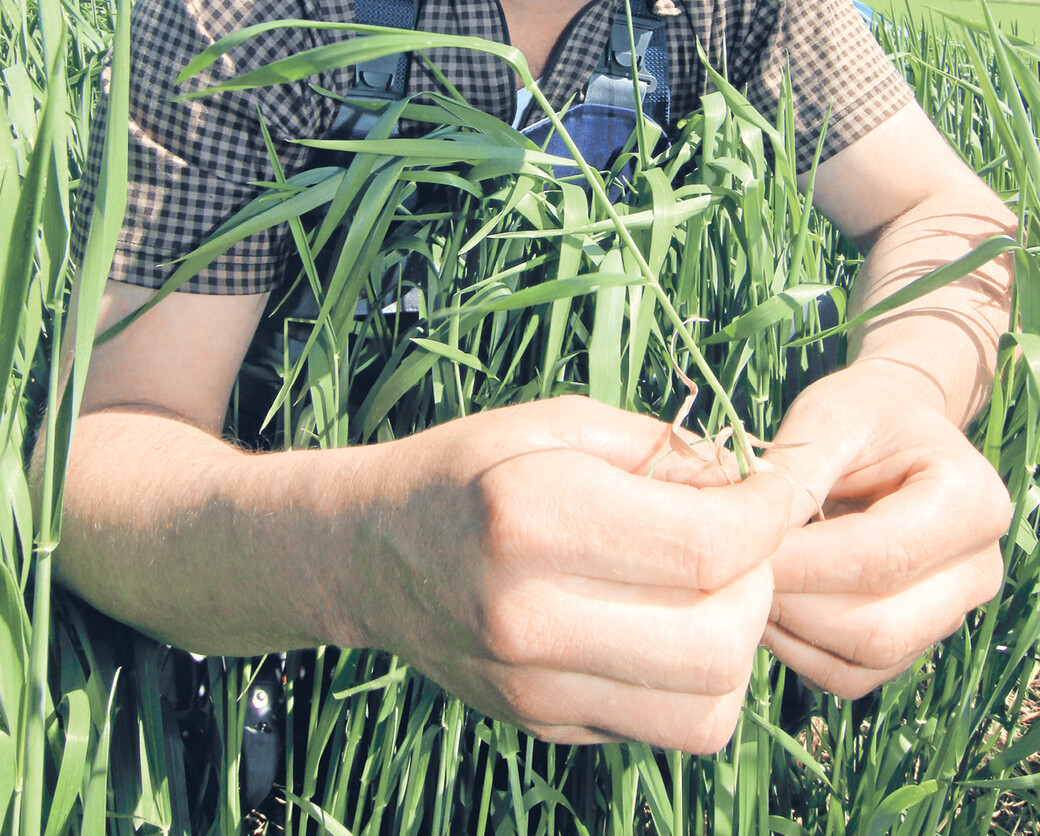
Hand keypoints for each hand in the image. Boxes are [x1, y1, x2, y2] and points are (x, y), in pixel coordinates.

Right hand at [353, 396, 794, 748]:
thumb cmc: (469, 469)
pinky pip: (668, 728)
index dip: (770, 514)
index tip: (781, 488)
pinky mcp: (545, 724)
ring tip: (712, 587)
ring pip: (707, 707)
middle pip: (719, 640)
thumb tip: (751, 482)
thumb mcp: (555, 422)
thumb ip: (658, 447)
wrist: (369, 552)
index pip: (705, 545)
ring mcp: (534, 687)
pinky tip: (669, 625)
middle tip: (742, 538)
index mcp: (531, 518)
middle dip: (761, 582)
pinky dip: (698, 682)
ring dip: (738, 642)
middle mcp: (529, 617)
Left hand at [758, 362, 1011, 697]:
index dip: (801, 562)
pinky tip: (764, 607)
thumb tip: (747, 536)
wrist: (894, 429)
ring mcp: (951, 613)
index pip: (880, 558)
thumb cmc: (861, 412)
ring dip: (790, 632)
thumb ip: (796, 474)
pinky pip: (853, 675)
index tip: (736, 549)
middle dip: (792, 605)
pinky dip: (798, 652)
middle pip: (877, 626)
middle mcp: (977, 569)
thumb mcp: (827, 417)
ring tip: (741, 585)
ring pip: (864, 659)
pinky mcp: (916, 640)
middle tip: (728, 573)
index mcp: (970, 502)